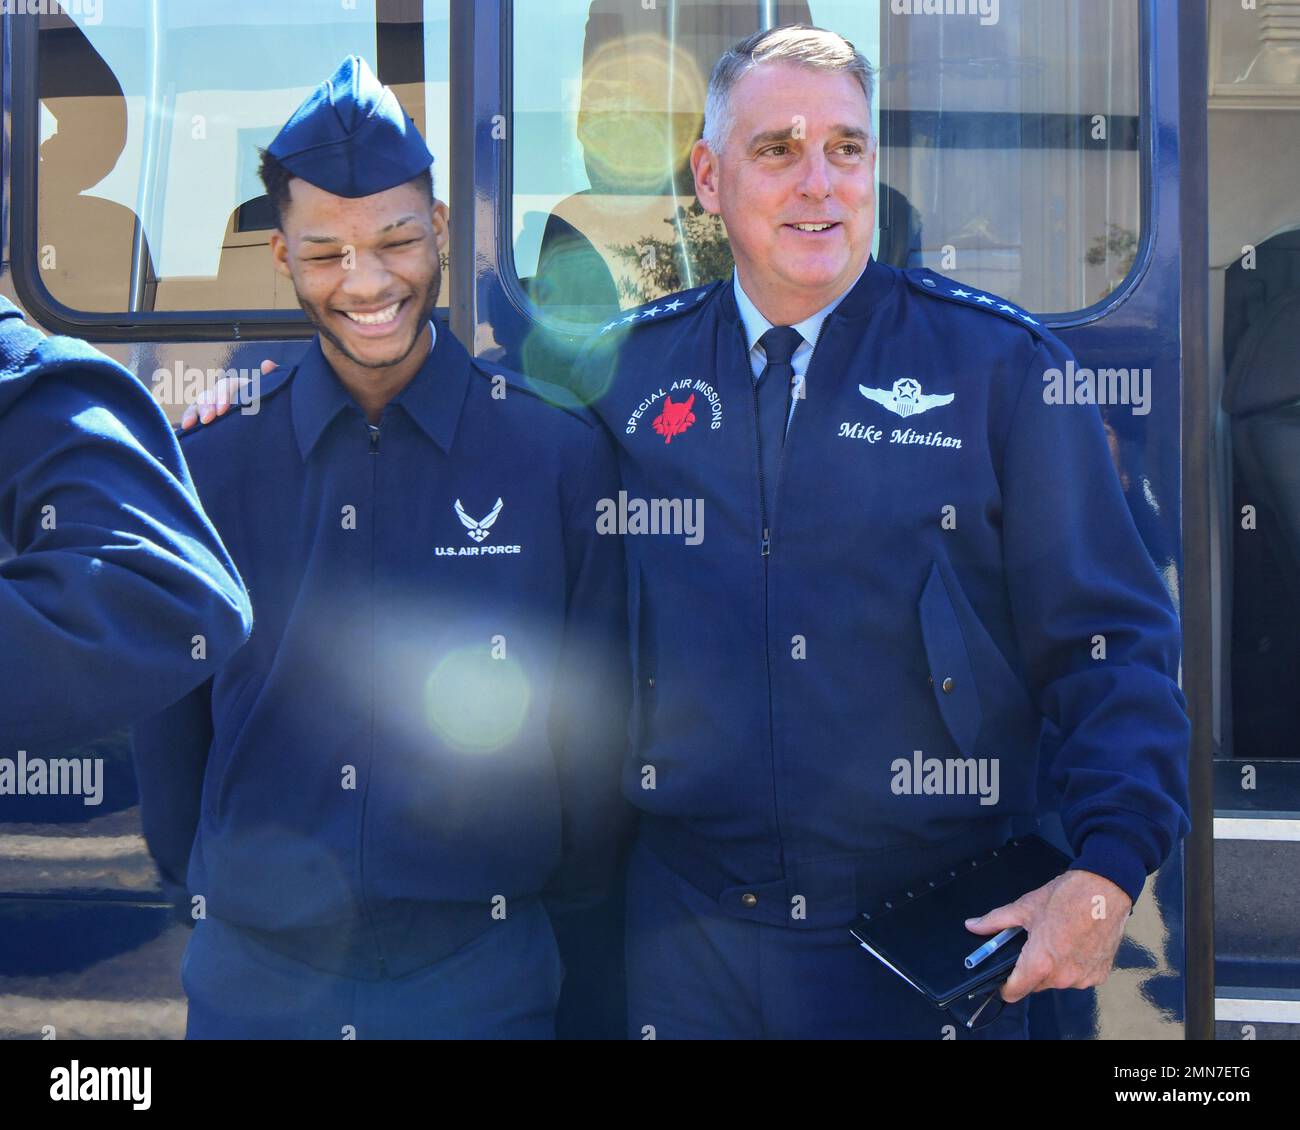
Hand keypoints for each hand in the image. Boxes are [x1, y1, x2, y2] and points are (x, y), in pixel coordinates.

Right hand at [180, 360, 278, 428]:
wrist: (270, 431)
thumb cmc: (270, 408)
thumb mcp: (273, 394)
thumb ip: (272, 379)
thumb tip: (267, 364)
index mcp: (238, 389)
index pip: (226, 386)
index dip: (222, 395)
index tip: (222, 410)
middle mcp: (222, 397)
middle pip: (208, 396)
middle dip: (206, 406)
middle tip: (208, 419)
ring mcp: (213, 410)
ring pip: (197, 407)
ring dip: (192, 414)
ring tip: (190, 424)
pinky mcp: (208, 424)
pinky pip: (193, 420)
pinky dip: (187, 422)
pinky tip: (184, 429)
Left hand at [964, 868, 1131, 1003]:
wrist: (1105, 890)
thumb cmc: (1068, 897)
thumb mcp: (1025, 907)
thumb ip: (995, 921)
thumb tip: (973, 925)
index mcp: (1041, 962)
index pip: (1014, 992)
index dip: (1004, 985)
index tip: (1002, 977)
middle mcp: (1063, 976)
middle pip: (1035, 985)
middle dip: (1030, 969)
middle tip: (1032, 944)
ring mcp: (1083, 978)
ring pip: (1057, 981)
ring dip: (1052, 967)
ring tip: (1056, 940)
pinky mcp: (1099, 975)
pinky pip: (1078, 977)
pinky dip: (1073, 965)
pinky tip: (1074, 944)